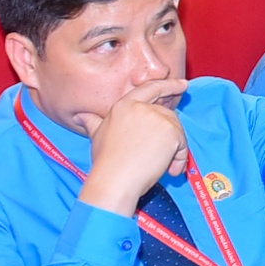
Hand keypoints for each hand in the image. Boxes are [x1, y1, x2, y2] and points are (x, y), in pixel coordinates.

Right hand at [77, 78, 191, 215]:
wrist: (114, 180)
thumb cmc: (105, 162)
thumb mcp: (97, 136)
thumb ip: (94, 122)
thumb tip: (81, 117)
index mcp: (124, 105)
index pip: (149, 88)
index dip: (168, 85)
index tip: (182, 85)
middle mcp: (141, 107)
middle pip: (167, 114)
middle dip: (169, 134)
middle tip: (161, 156)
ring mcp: (157, 117)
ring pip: (176, 130)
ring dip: (174, 150)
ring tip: (161, 166)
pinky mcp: (170, 131)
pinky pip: (183, 144)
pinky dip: (180, 158)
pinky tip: (169, 170)